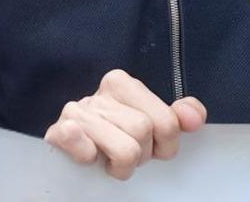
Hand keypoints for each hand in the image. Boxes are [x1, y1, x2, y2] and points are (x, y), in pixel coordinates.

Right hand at [43, 69, 207, 179]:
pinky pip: (77, 139)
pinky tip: (88, 156)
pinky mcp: (56, 133)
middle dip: (141, 155)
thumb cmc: (116, 138)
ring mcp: (74, 112)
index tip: (152, 147)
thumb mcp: (151, 125)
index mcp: (122, 83)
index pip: (167, 122)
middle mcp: (97, 94)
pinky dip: (85, 152)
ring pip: (125, 150)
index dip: (165, 145)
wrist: (73, 153)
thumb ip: (177, 117)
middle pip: (144, 132)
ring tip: (110, 159)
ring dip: (121, 166)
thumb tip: (193, 117)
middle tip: (128, 154)